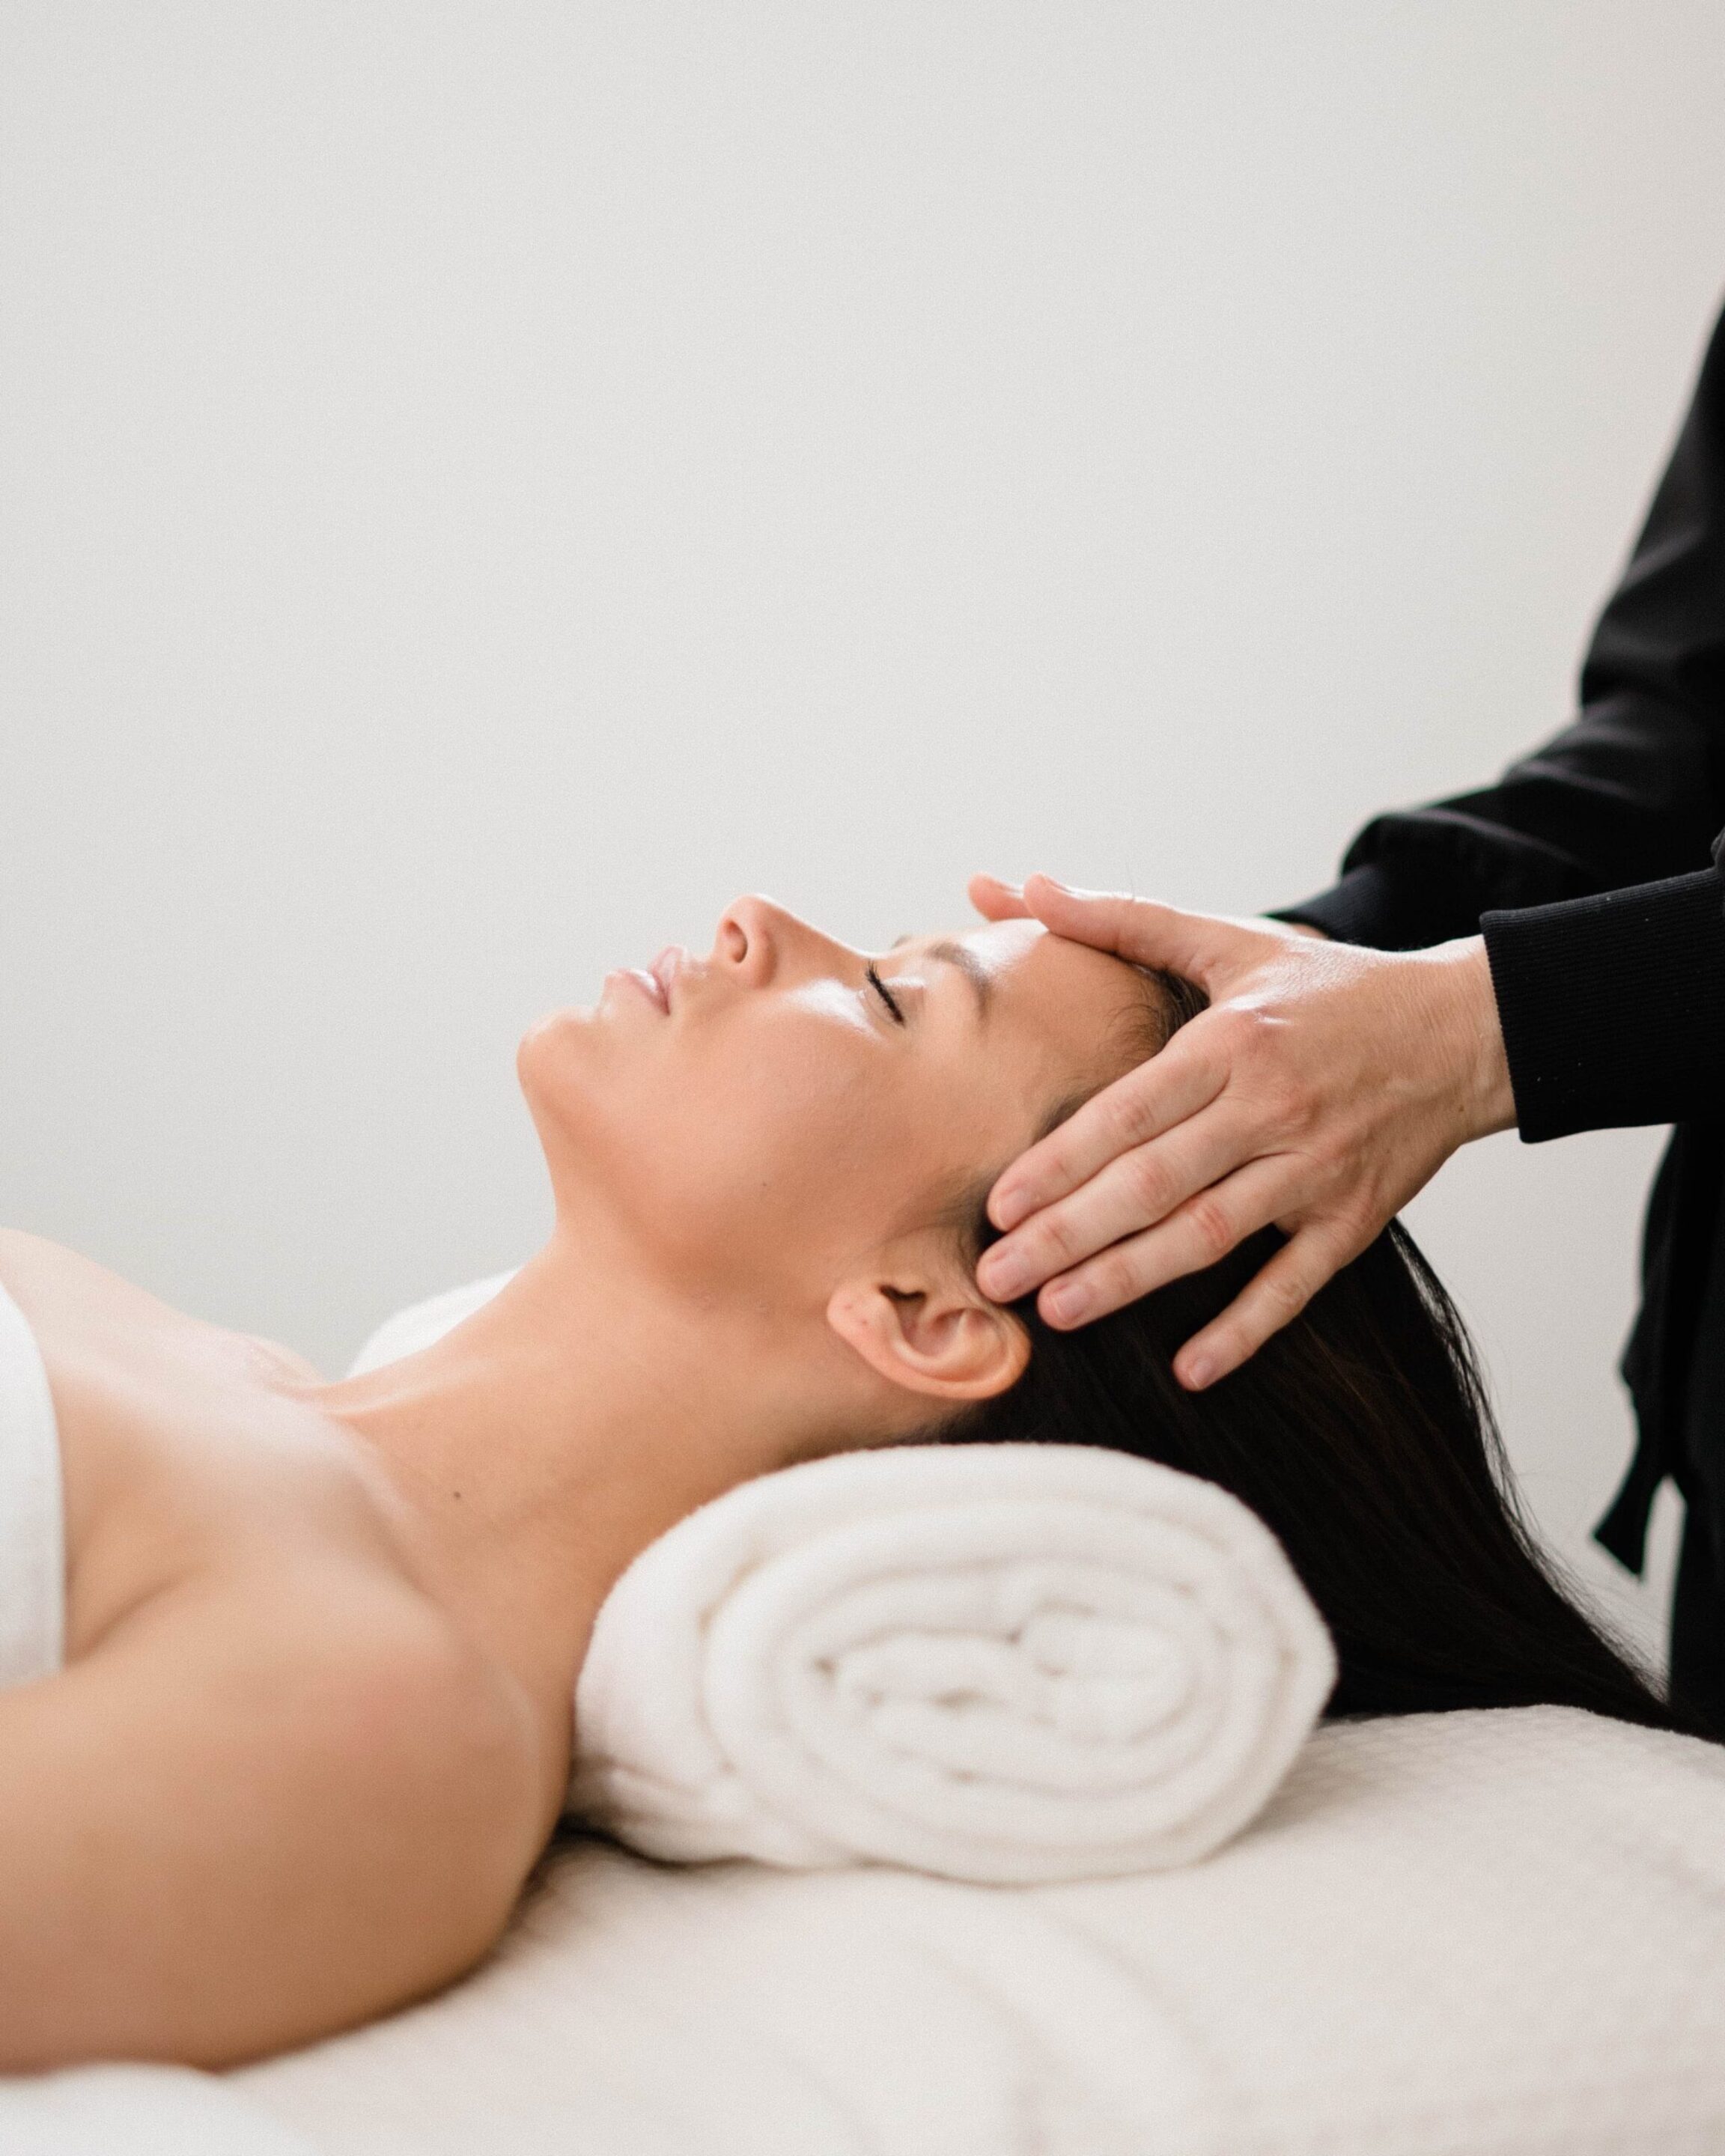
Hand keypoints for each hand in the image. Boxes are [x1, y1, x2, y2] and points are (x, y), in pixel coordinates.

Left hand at [968, 874, 1514, 1386]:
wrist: (1461, 1031)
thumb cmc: (1328, 989)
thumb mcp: (1228, 940)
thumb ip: (1119, 919)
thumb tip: (1019, 883)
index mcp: (1233, 1044)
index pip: (1130, 1112)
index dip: (1063, 1162)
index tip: (999, 1204)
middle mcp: (1272, 1109)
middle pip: (1156, 1183)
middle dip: (1070, 1234)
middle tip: (997, 1278)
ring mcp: (1316, 1171)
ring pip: (1210, 1236)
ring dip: (1131, 1280)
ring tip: (1059, 1313)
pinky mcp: (1355, 1221)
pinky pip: (1293, 1287)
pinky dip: (1244, 1331)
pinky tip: (1190, 1371)